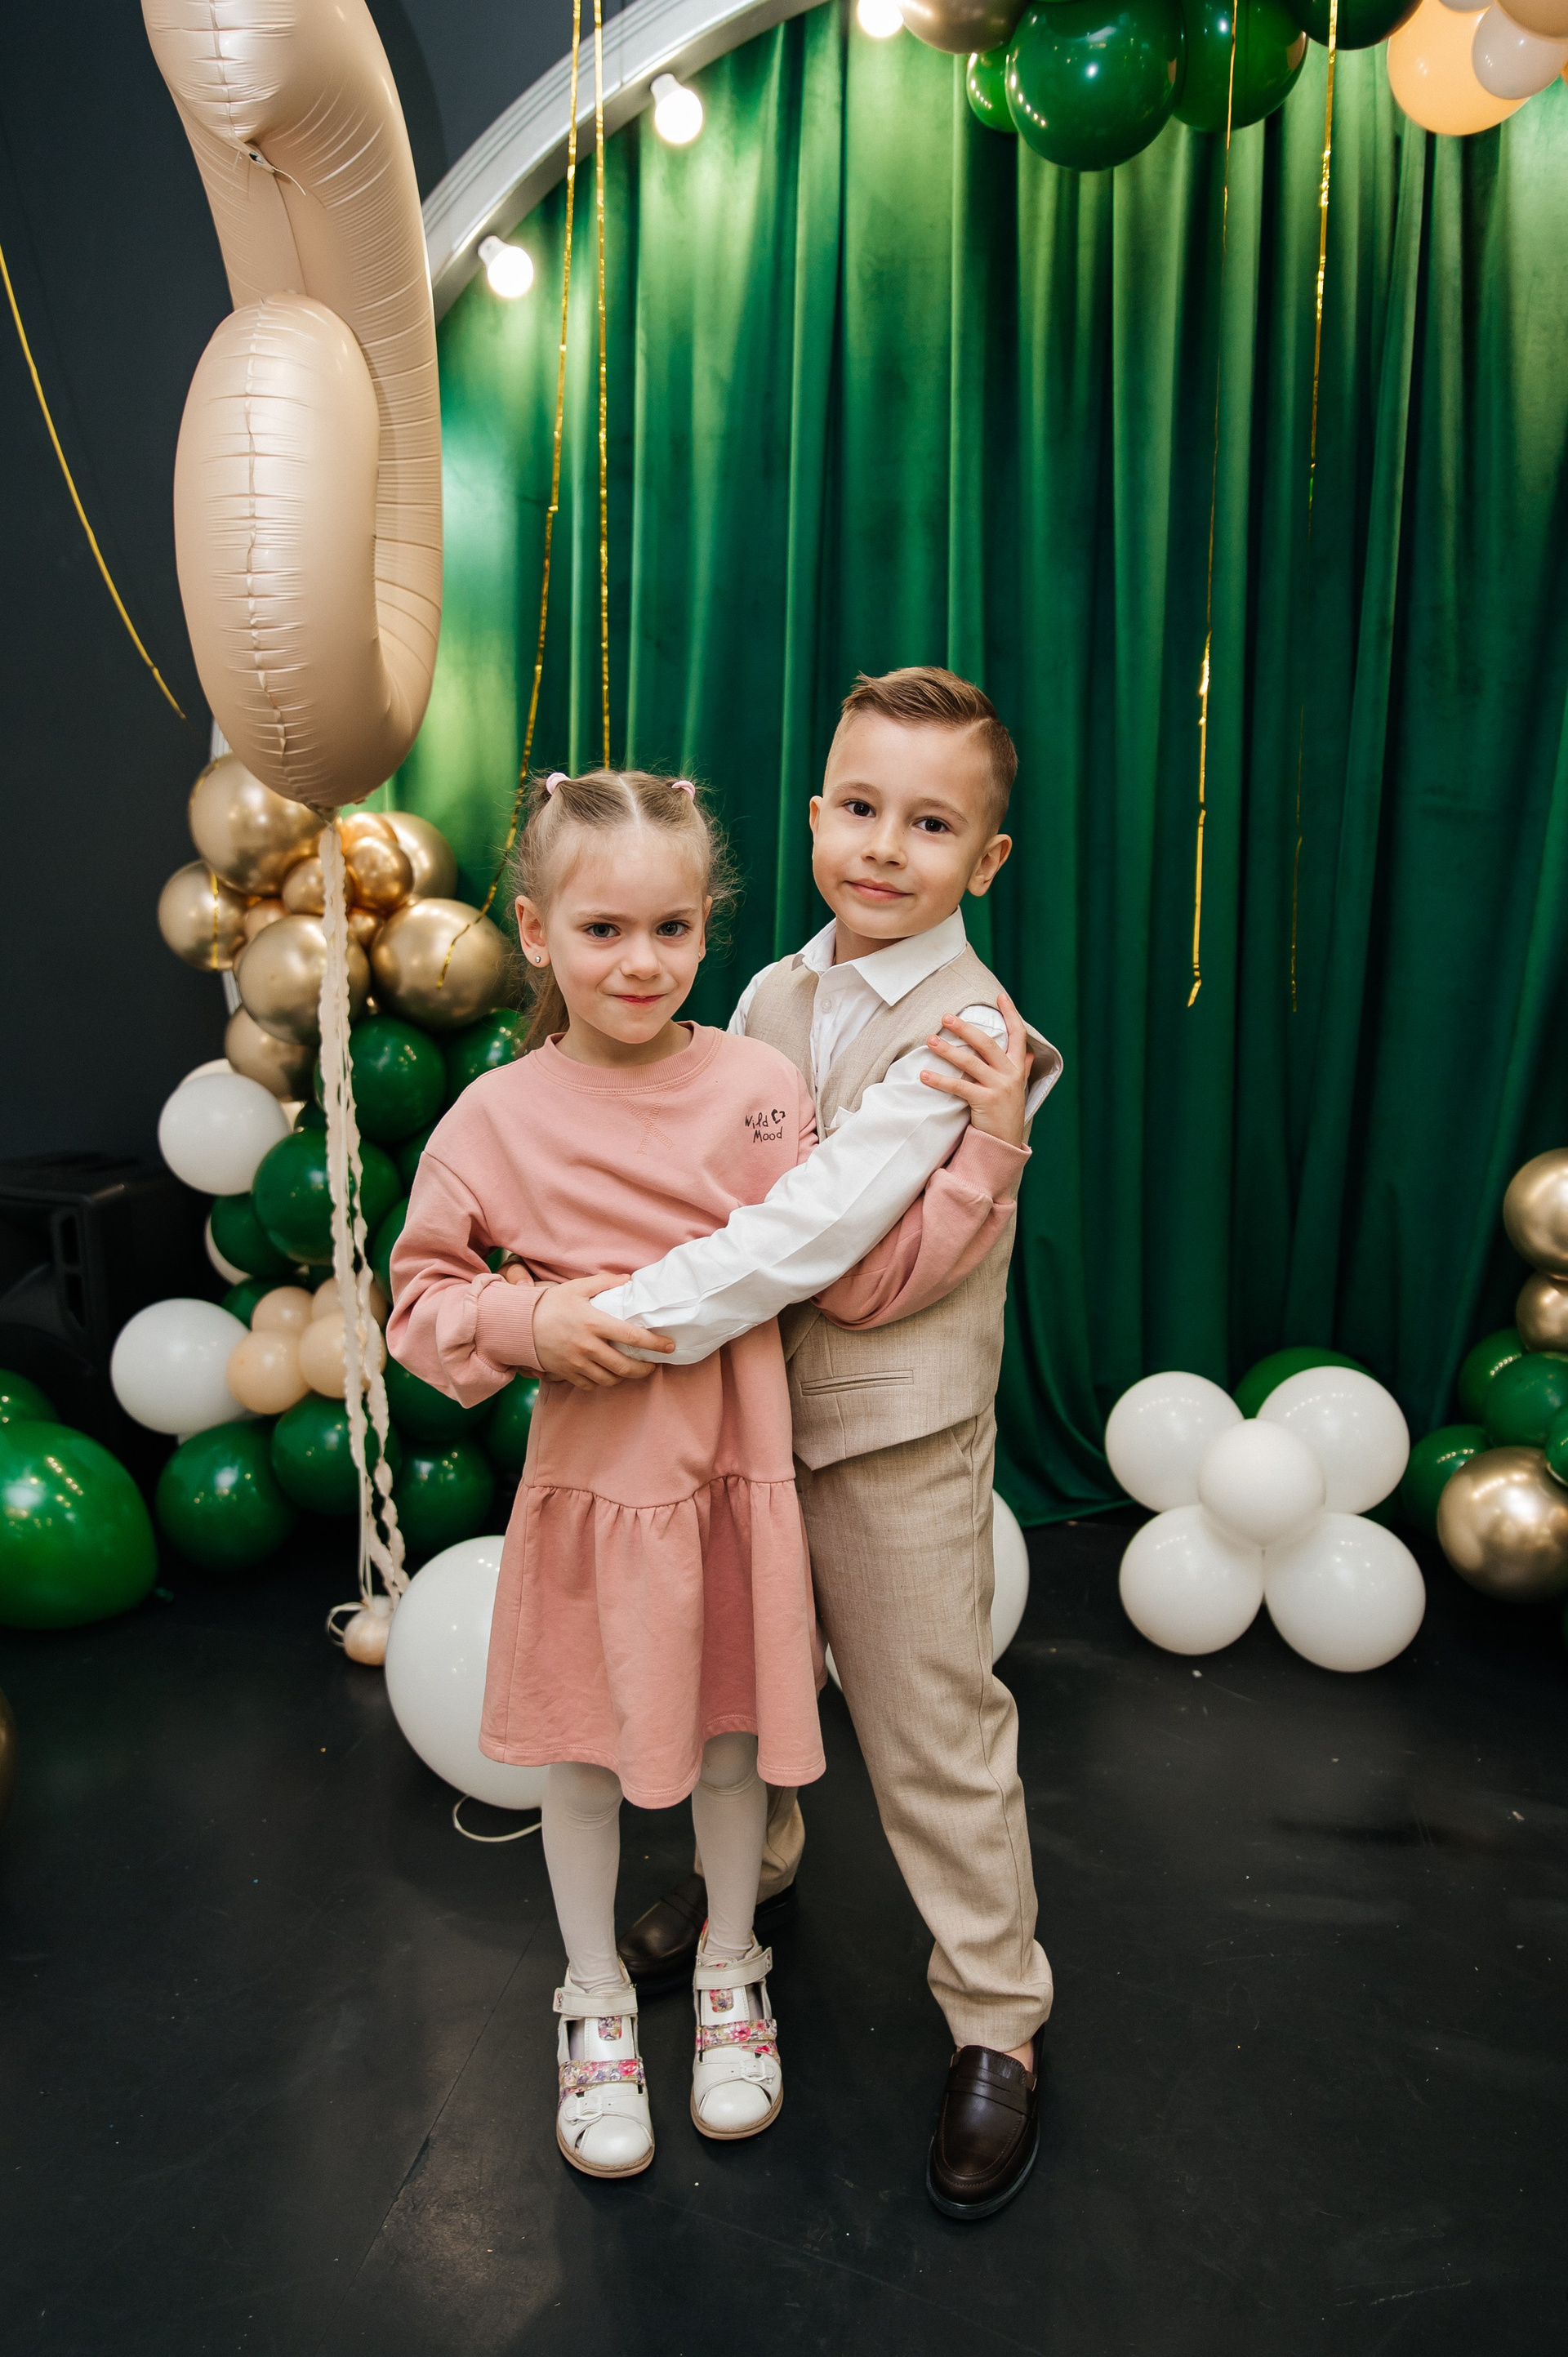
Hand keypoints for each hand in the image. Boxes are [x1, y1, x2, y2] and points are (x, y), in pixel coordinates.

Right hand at [527, 1272, 675, 1390]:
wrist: (517, 1324)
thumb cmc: (550, 1304)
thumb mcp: (576, 1288)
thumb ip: (604, 1283)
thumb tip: (628, 1280)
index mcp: (594, 1323)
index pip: (633, 1337)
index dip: (655, 1344)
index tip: (669, 1347)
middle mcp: (587, 1346)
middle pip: (624, 1366)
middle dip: (644, 1369)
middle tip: (653, 1366)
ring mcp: (576, 1363)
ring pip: (609, 1379)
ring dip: (624, 1377)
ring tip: (631, 1370)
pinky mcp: (566, 1373)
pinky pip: (590, 1385)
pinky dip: (602, 1382)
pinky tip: (608, 1374)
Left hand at [919, 990, 1031, 1146]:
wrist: (1005, 1143)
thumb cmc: (1006, 1112)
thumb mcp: (1018, 1087)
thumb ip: (1021, 1068)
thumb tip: (1027, 1051)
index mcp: (1017, 1067)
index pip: (1018, 1034)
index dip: (1011, 1013)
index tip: (1000, 995)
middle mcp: (1010, 1074)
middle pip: (987, 1043)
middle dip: (965, 1028)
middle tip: (946, 1017)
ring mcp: (999, 1088)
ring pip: (970, 1062)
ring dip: (948, 1050)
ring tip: (930, 1041)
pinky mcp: (985, 1101)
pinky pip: (959, 1087)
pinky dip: (940, 1080)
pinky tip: (924, 1075)